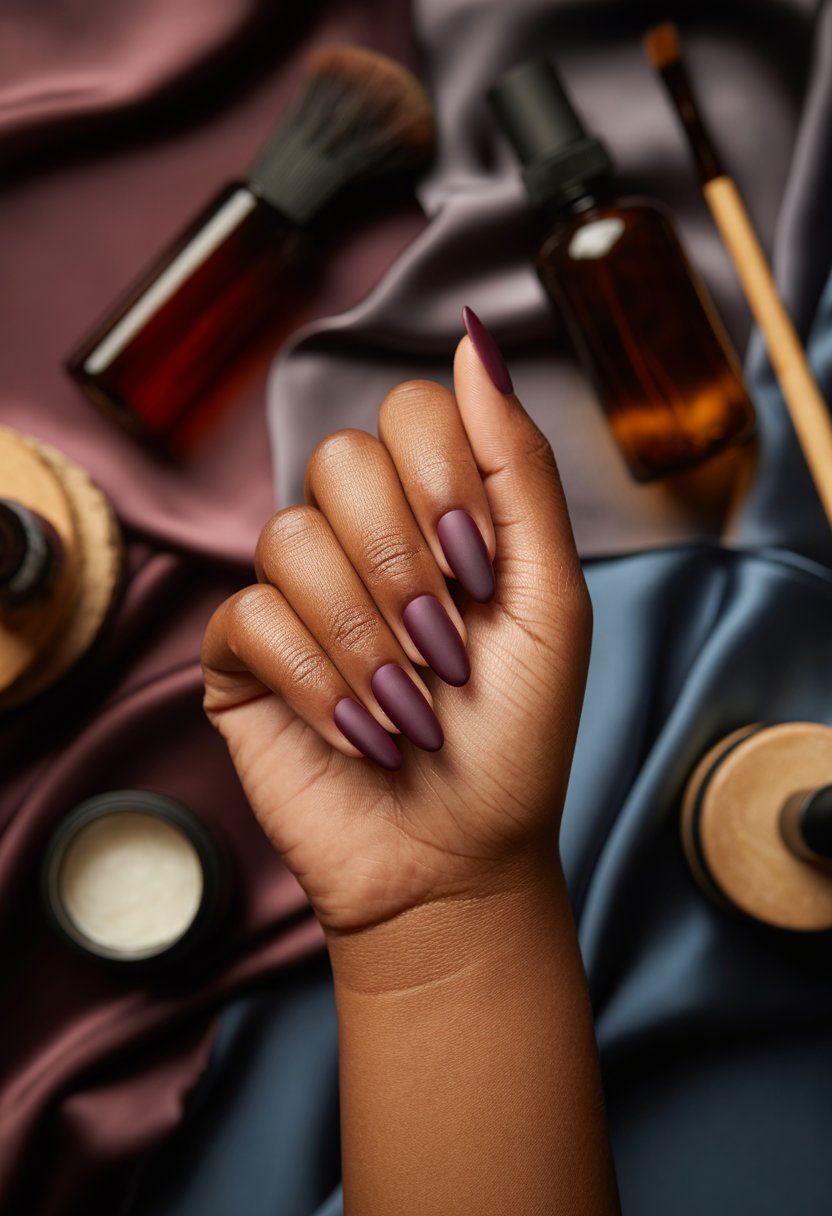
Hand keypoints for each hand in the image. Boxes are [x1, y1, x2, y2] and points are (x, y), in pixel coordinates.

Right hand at [202, 313, 591, 936]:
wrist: (457, 857)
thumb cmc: (514, 738)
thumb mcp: (551, 599)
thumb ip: (521, 467)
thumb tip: (475, 339)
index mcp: (434, 511)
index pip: (411, 410)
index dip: (443, 481)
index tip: (480, 572)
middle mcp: (357, 536)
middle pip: (340, 459)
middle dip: (404, 567)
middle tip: (444, 650)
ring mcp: (293, 592)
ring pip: (290, 538)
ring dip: (364, 638)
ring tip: (406, 707)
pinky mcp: (240, 654)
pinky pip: (250, 616)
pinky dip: (315, 682)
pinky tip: (357, 732)